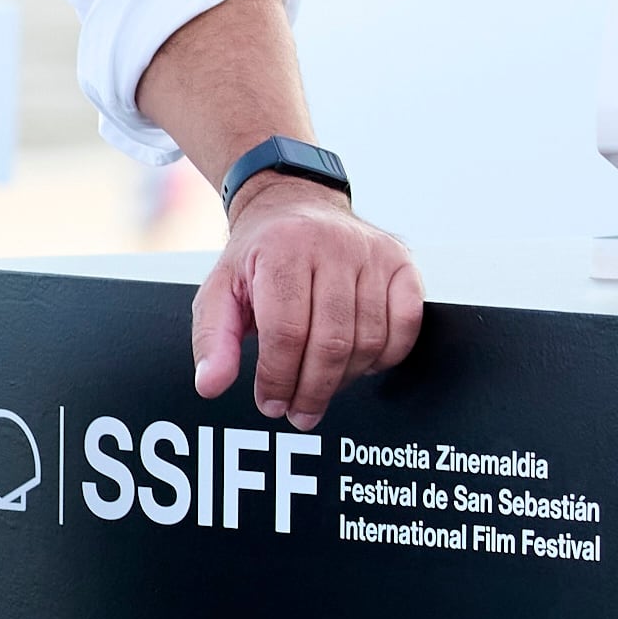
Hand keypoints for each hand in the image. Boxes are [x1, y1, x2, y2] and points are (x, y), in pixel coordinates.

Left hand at [190, 178, 421, 432]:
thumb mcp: (220, 289)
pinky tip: (358, 364)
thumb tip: (211, 384)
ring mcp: (372, 252)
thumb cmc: (259, 255)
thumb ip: (213, 339)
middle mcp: (331, 245)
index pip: (285, 331)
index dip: (278, 378)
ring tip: (320, 389)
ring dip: (344, 379)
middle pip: (331, 341)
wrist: (295, 206)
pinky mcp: (402, 263)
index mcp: (281, 248)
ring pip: (369, 339)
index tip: (271, 404)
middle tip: (298, 412)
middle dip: (312, 389)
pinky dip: (385, 356)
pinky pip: (406, 325)